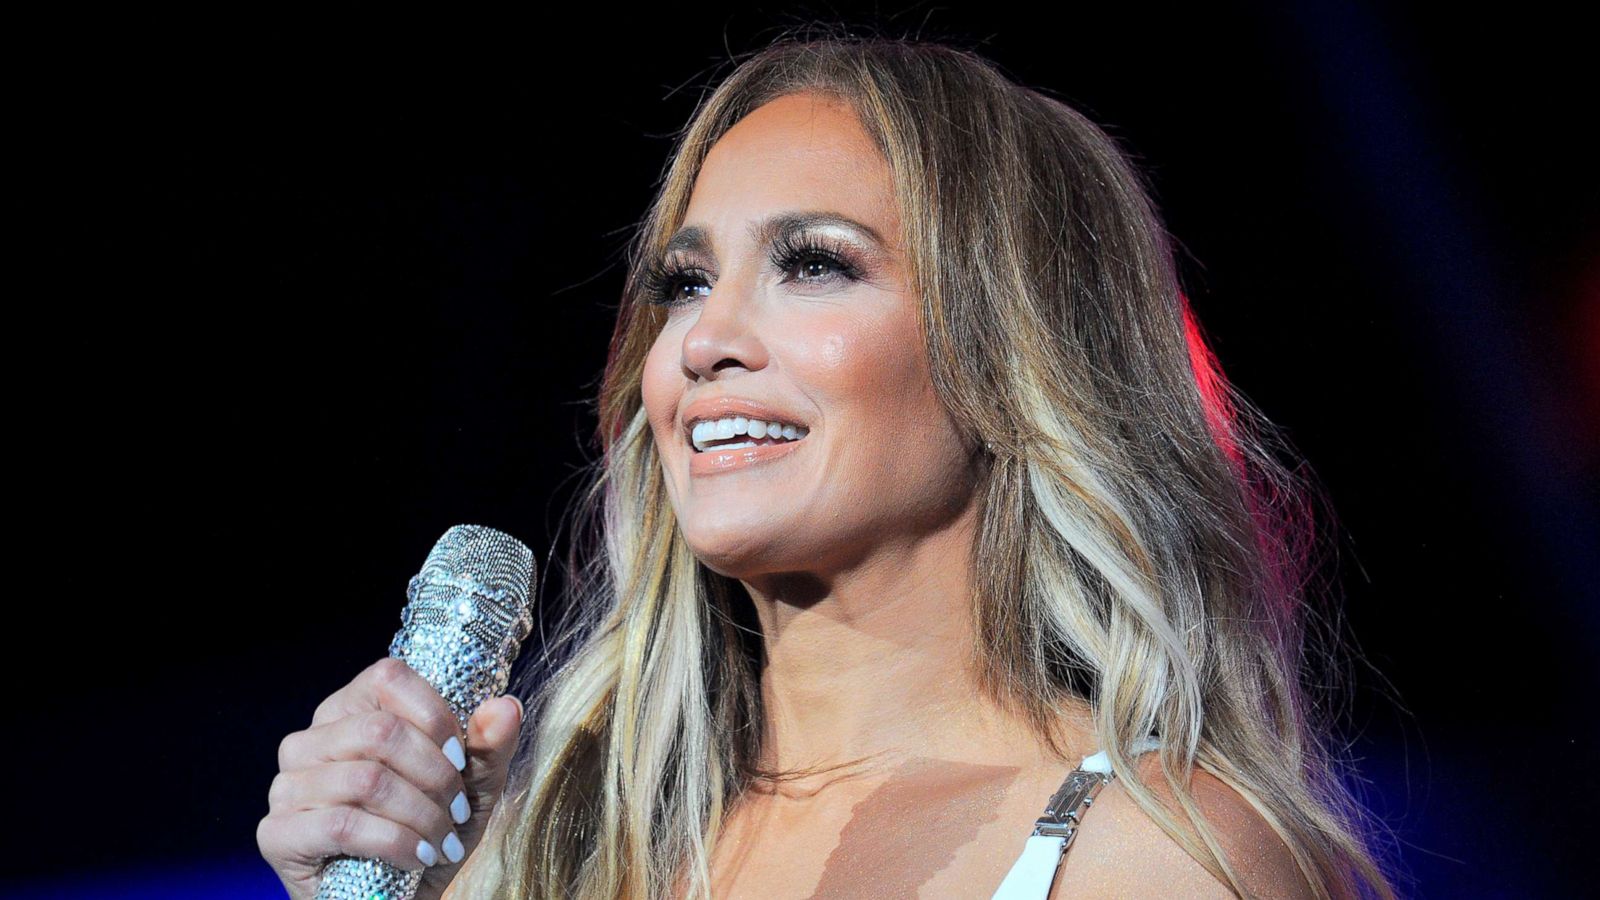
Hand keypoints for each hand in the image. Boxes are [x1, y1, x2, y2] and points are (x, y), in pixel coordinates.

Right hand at [257, 656, 522, 899]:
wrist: (401, 899)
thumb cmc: (431, 834)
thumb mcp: (473, 790)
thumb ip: (489, 746)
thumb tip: (506, 706)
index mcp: (351, 710)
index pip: (388, 677)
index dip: (433, 714)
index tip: (461, 758)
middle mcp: (310, 740)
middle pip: (380, 731)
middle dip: (435, 775)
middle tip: (458, 810)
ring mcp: (287, 786)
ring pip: (366, 779)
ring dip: (421, 814)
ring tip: (443, 840)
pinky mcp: (278, 833)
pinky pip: (343, 824)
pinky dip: (396, 842)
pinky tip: (419, 858)